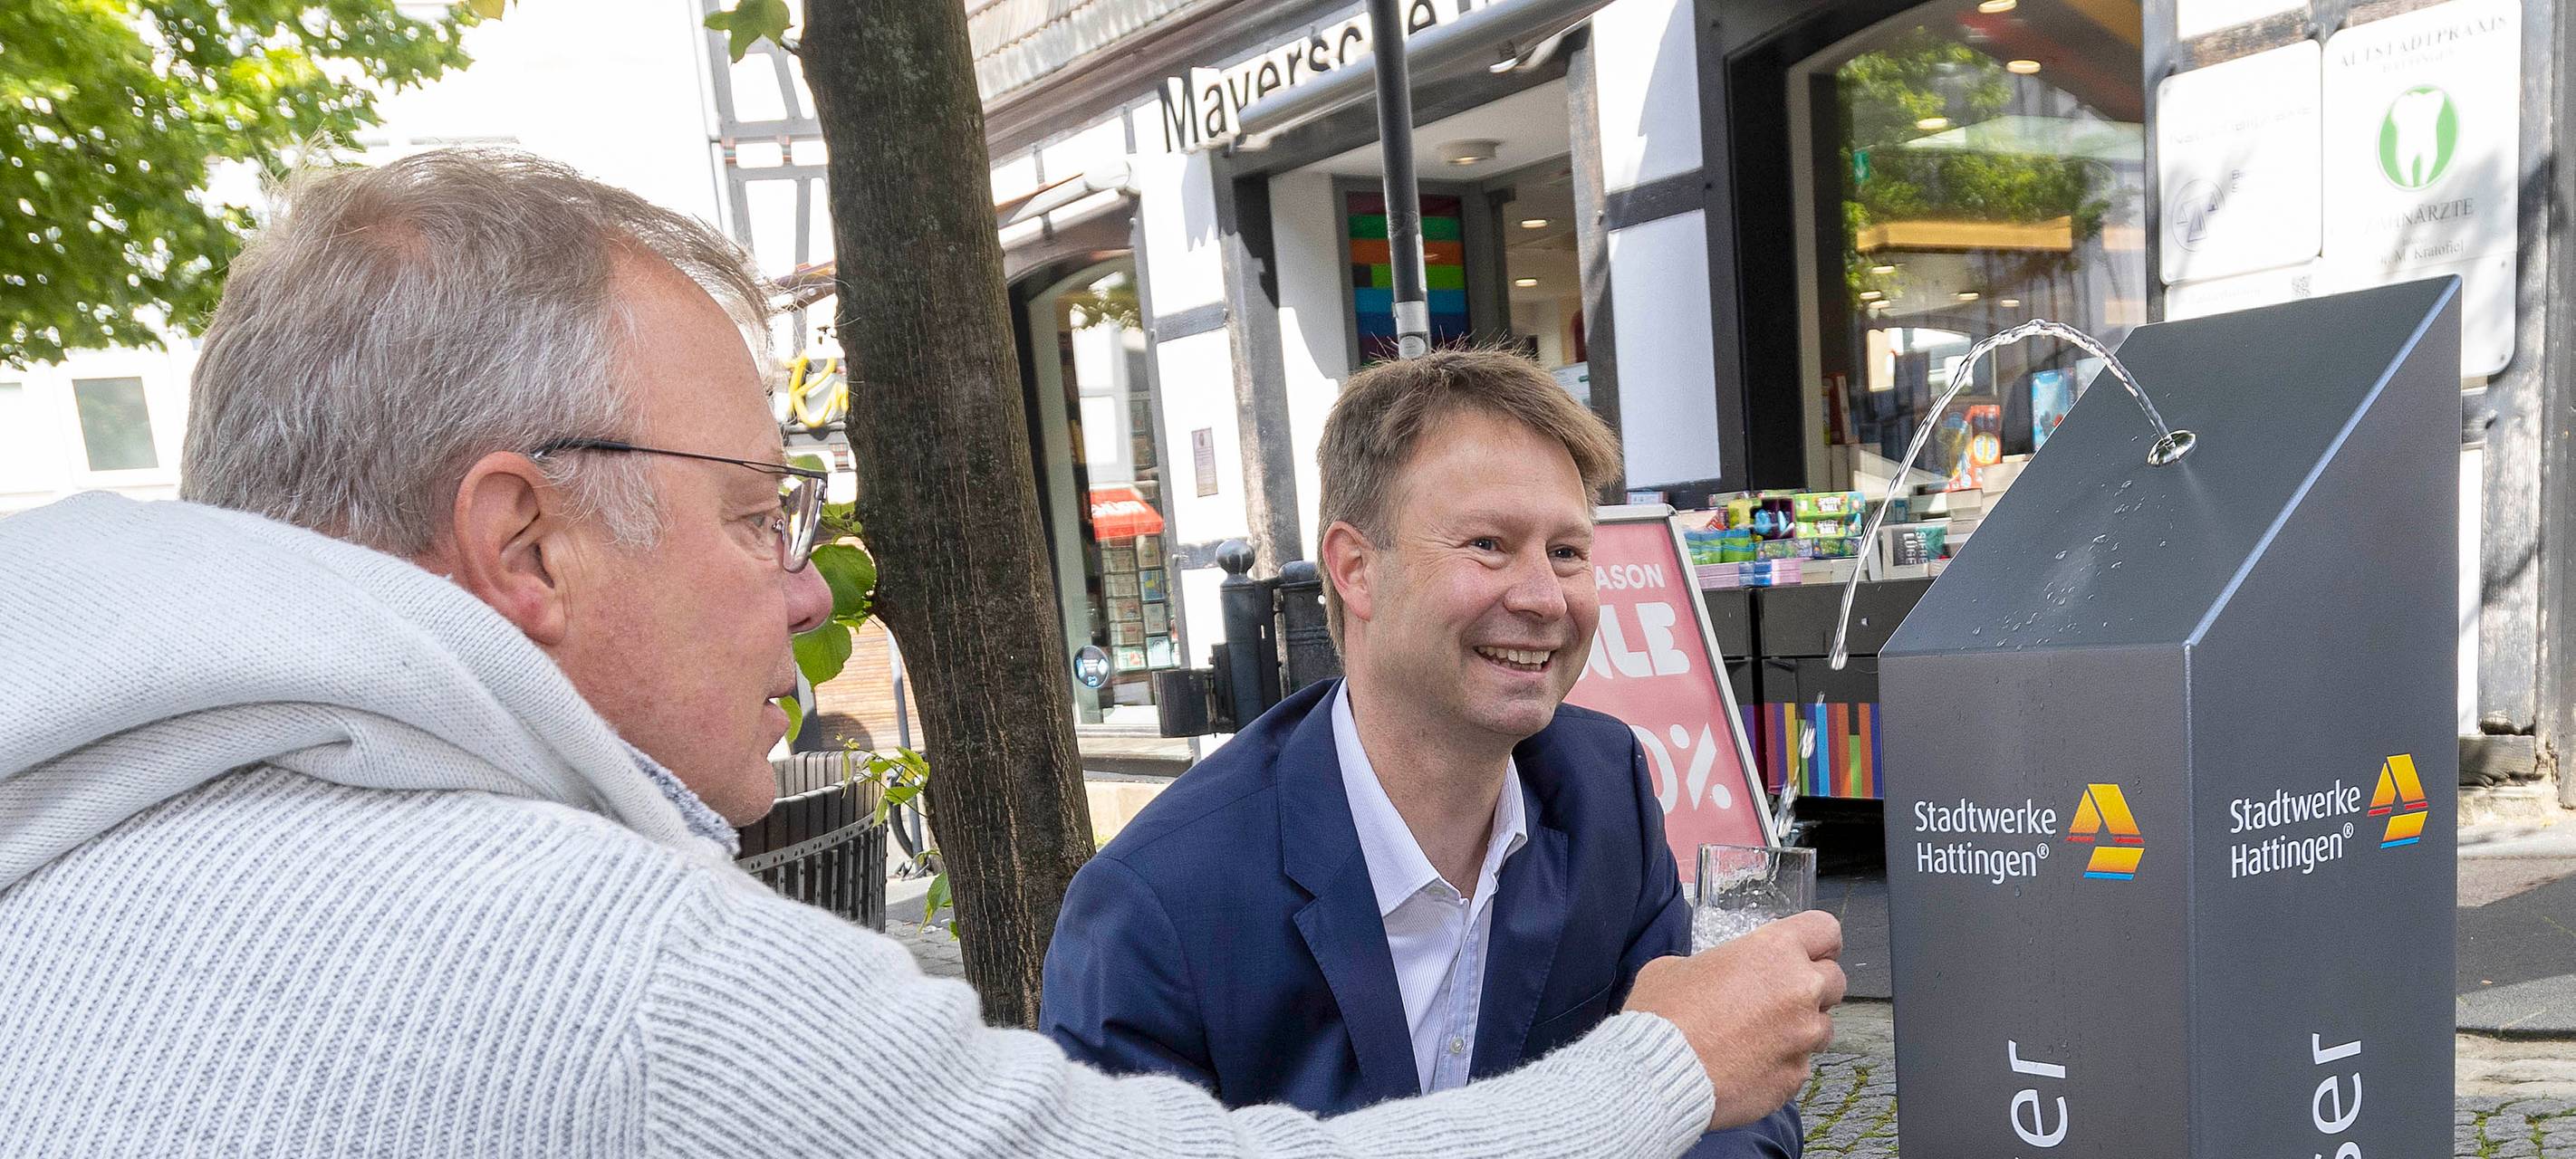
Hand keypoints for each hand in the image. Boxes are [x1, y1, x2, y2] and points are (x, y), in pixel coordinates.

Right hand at [1621, 910, 1844, 1130]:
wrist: (1657, 1072)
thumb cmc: (1663, 1014)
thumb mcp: (1679, 965)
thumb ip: (1716, 964)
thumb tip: (1717, 976)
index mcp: (1774, 951)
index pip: (1826, 930)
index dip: (1819, 942)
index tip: (1812, 952)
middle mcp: (1800, 990)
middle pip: (1835, 980)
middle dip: (1813, 987)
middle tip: (1780, 997)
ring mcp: (1803, 1037)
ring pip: (1823, 1027)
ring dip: (1801, 1028)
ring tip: (1761, 1036)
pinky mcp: (1795, 1076)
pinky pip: (1801, 1064)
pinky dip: (1783, 1063)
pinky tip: (1750, 1065)